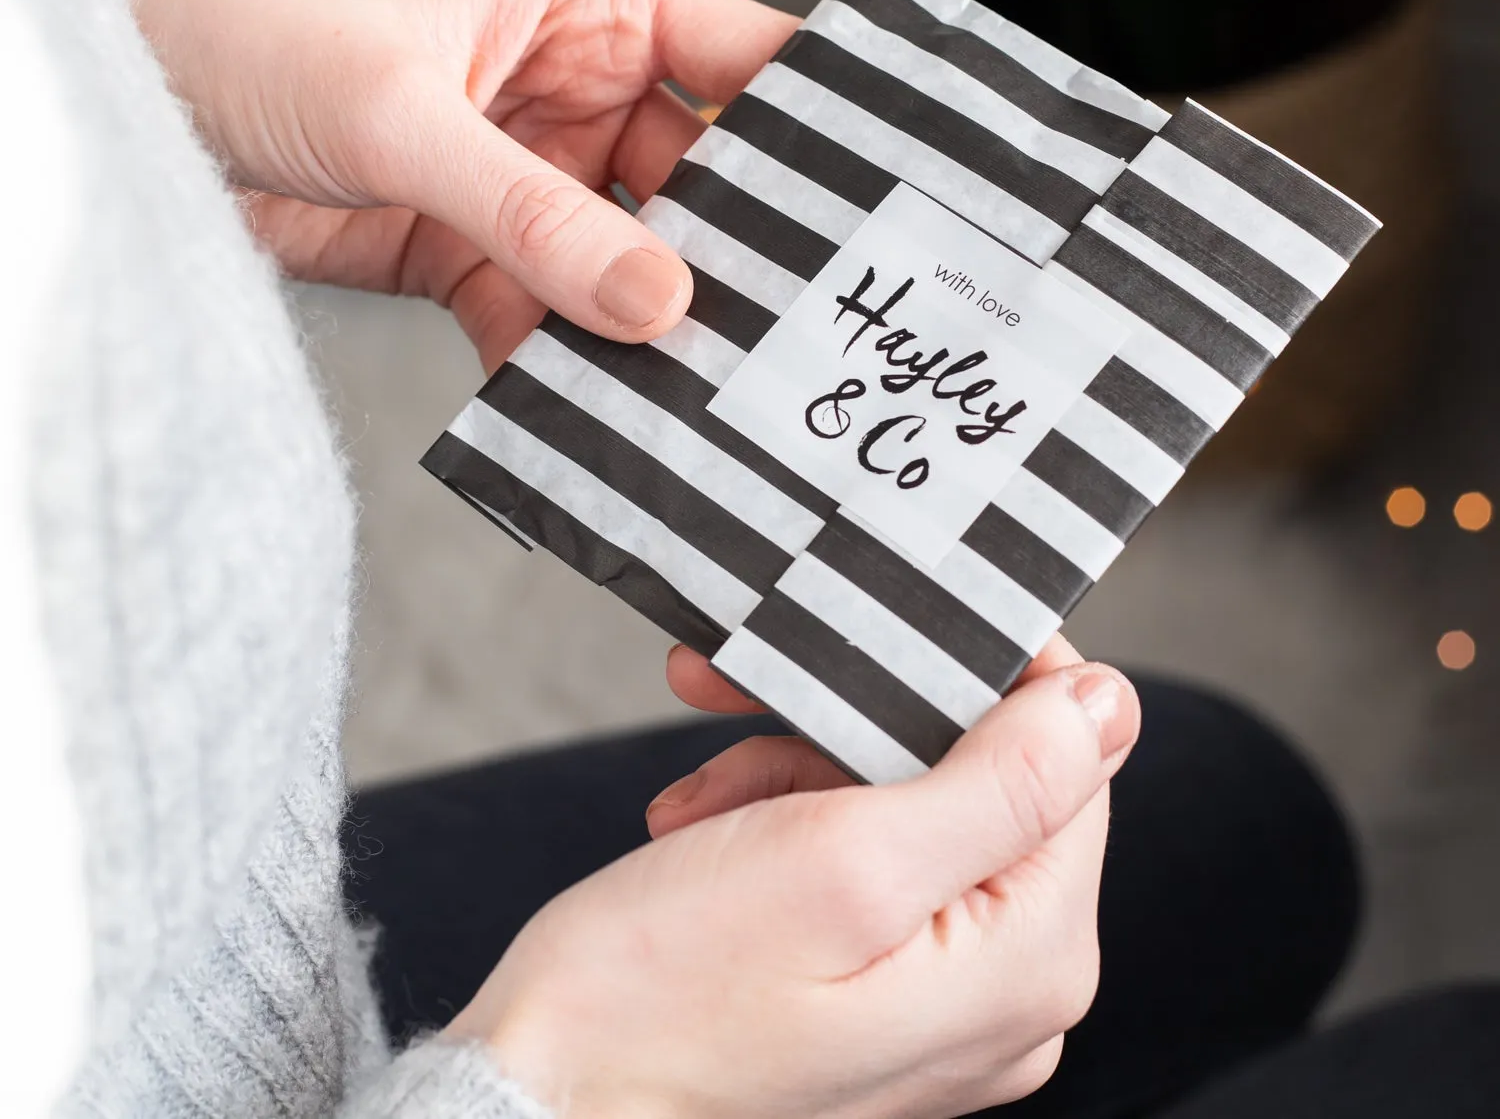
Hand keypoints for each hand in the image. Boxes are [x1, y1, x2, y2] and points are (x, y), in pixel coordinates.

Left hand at [132, 0, 796, 369]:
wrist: (147, 110)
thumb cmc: (267, 39)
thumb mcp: (410, 118)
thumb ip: (537, 216)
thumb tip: (658, 304)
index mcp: (590, 5)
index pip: (744, 57)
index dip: (817, 123)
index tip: (883, 201)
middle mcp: (580, 89)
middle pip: (701, 183)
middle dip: (732, 258)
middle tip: (783, 335)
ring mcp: (538, 178)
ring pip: (631, 263)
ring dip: (649, 327)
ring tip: (699, 394)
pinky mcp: (488, 251)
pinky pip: (555, 316)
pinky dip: (568, 367)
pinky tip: (592, 414)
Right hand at [451, 658, 1138, 1118]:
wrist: (543, 1103)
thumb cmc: (664, 998)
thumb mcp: (842, 858)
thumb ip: (1001, 782)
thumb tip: (1109, 702)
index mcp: (1025, 959)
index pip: (1064, 758)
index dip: (978, 671)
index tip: (882, 624)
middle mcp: (1003, 990)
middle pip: (973, 775)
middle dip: (850, 717)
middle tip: (745, 693)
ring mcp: (938, 999)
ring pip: (902, 803)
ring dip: (795, 770)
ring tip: (707, 798)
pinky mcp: (875, 993)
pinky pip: (858, 858)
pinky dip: (780, 821)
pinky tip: (707, 828)